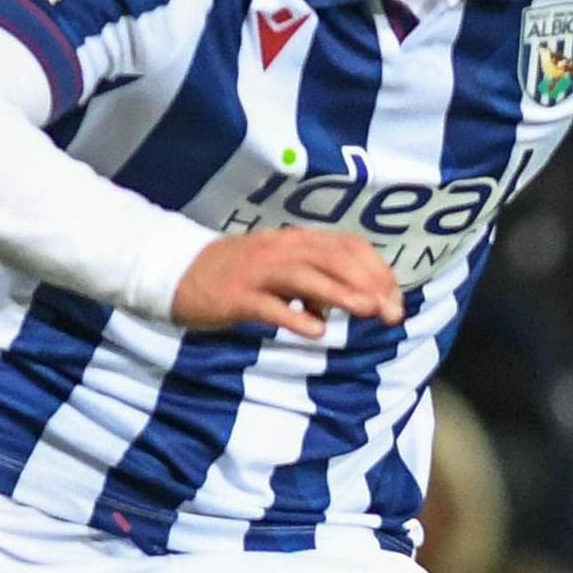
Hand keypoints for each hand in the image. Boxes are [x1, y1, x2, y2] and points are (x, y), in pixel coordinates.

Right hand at [169, 227, 405, 338]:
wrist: (177, 271)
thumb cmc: (236, 273)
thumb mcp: (280, 270)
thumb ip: (314, 282)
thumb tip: (347, 303)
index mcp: (295, 241)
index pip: (347, 246)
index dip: (377, 270)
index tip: (395, 299)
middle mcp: (281, 249)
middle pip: (332, 258)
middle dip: (368, 283)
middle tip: (391, 312)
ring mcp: (257, 271)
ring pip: (304, 276)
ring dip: (339, 293)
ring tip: (366, 311)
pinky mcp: (236, 295)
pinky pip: (268, 305)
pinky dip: (293, 316)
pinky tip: (314, 331)